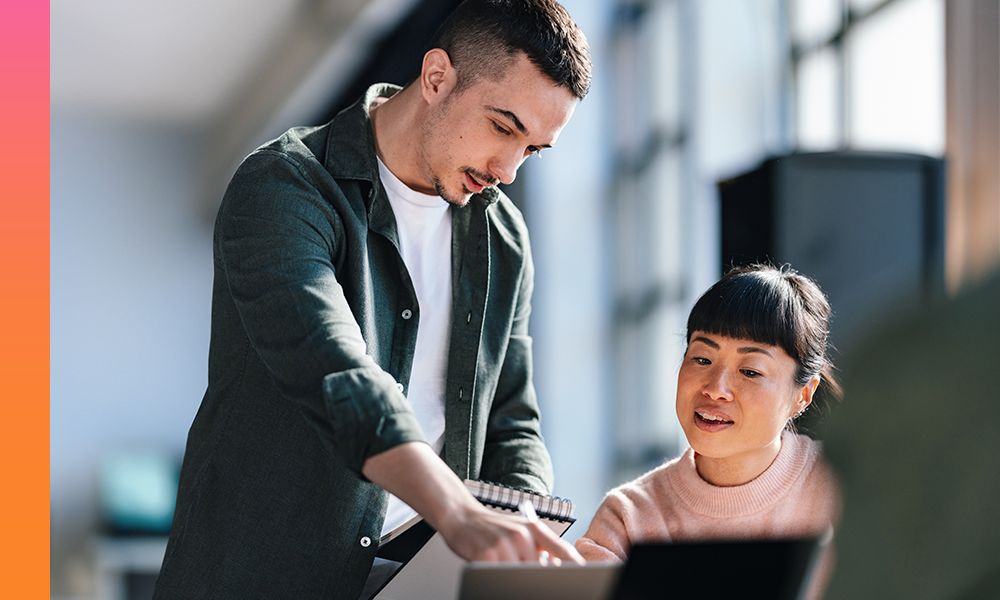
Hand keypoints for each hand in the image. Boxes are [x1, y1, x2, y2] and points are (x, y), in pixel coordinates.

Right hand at [437, 502, 584, 564]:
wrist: (461, 516)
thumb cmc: (493, 527)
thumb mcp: (520, 531)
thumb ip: (540, 548)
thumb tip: (558, 567)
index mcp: (534, 528)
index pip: (564, 551)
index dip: (575, 566)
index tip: (580, 576)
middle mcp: (522, 534)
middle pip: (540, 569)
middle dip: (536, 575)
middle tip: (521, 569)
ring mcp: (504, 545)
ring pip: (520, 574)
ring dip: (513, 575)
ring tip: (501, 564)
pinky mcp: (486, 555)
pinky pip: (500, 576)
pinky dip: (498, 576)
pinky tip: (491, 565)